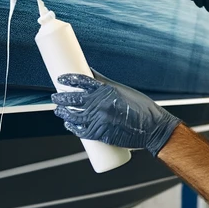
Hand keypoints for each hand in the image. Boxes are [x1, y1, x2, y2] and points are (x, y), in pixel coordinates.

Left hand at [51, 73, 179, 155]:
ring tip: (59, 110)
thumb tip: (91, 74)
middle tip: (55, 97)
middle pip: (74, 99)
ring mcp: (99, 119)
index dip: (68, 79)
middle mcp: (101, 103)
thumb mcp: (123, 90)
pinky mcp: (101, 134)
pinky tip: (69, 125)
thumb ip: (105, 84)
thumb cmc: (141, 108)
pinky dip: (73, 128)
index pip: (81, 81)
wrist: (153, 128)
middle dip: (61, 98)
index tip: (60, 79)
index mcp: (106, 90)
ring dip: (64, 113)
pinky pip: (82, 131)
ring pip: (75, 116)